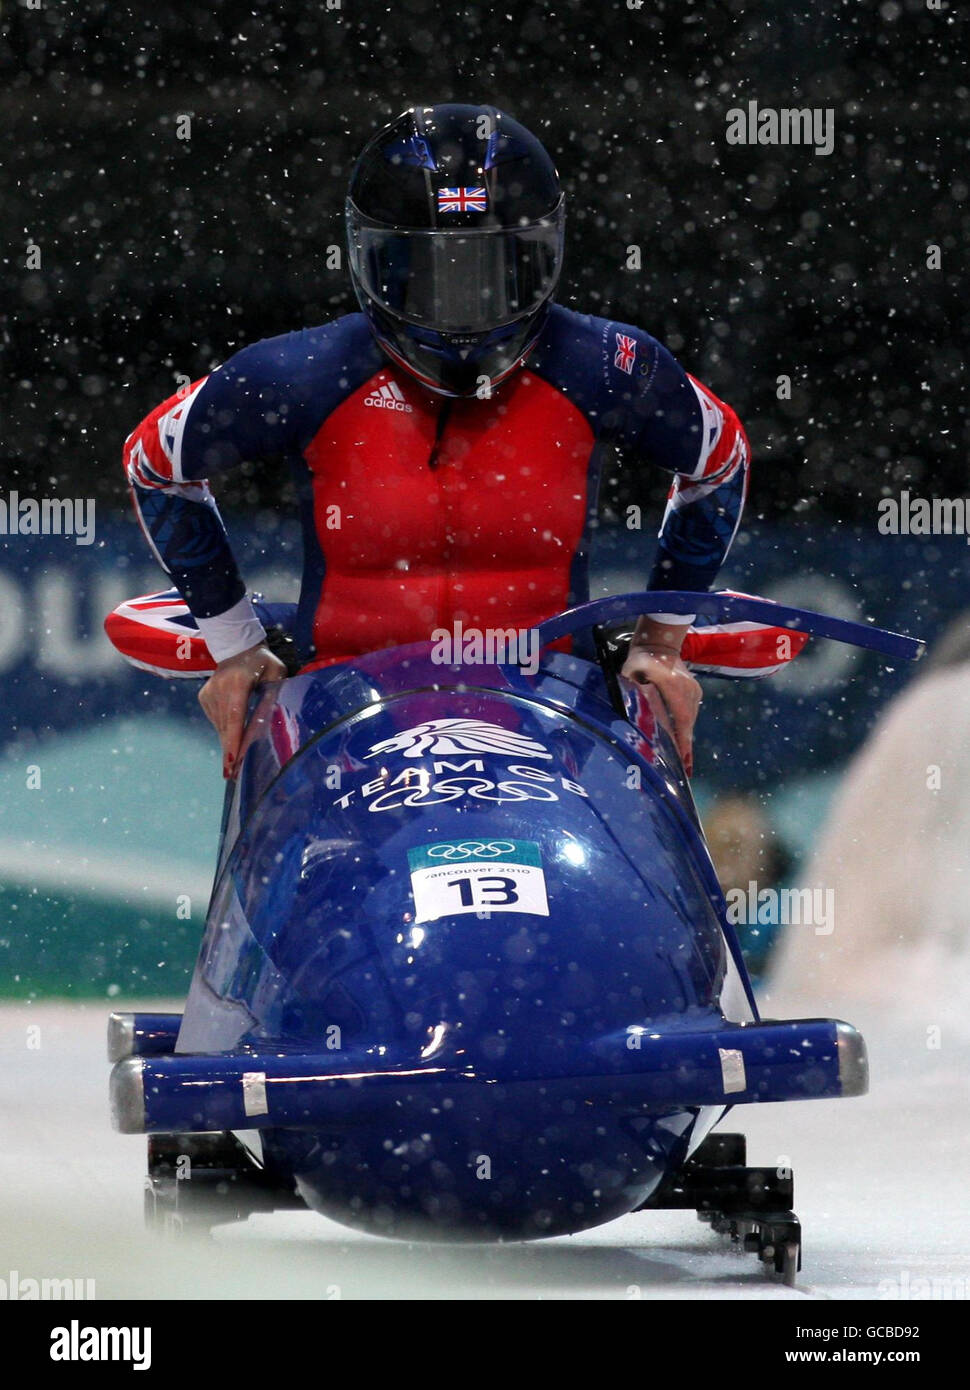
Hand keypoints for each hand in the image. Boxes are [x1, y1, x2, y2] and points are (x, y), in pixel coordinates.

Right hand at [198, 643, 287, 778]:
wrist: (237, 646)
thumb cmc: (263, 662)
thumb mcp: (276, 674)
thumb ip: (274, 695)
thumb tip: (271, 721)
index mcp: (237, 683)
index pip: (235, 717)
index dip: (234, 740)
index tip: (232, 761)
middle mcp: (218, 689)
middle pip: (226, 726)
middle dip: (230, 751)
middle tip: (231, 775)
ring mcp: (208, 693)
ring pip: (220, 725)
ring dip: (229, 740)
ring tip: (235, 757)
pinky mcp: (204, 696)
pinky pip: (216, 719)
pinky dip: (225, 727)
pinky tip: (233, 726)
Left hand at [621, 641, 701, 775]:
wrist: (659, 642)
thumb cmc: (640, 661)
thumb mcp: (631, 676)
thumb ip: (638, 695)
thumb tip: (644, 718)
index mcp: (673, 686)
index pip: (680, 718)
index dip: (681, 740)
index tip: (683, 759)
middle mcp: (688, 689)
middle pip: (688, 722)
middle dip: (686, 746)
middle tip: (686, 771)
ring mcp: (694, 689)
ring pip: (690, 718)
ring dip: (686, 738)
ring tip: (685, 762)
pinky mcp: (695, 690)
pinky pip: (691, 712)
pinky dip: (686, 727)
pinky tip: (683, 741)